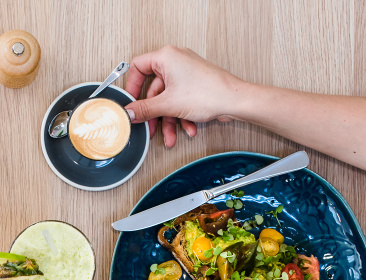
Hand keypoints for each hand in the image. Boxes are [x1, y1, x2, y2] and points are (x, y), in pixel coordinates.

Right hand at [124, 46, 250, 147]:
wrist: (236, 101)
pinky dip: (181, 116)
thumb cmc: (209, 93)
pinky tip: (187, 128)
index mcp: (166, 57)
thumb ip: (145, 109)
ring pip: (167, 99)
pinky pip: (179, 100)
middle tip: (149, 127)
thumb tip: (129, 112)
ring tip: (171, 136)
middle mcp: (176, 61)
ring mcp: (186, 73)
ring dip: (168, 120)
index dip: (132, 86)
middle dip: (154, 113)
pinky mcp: (194, 84)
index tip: (131, 103)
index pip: (138, 67)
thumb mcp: (168, 104)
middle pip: (154, 89)